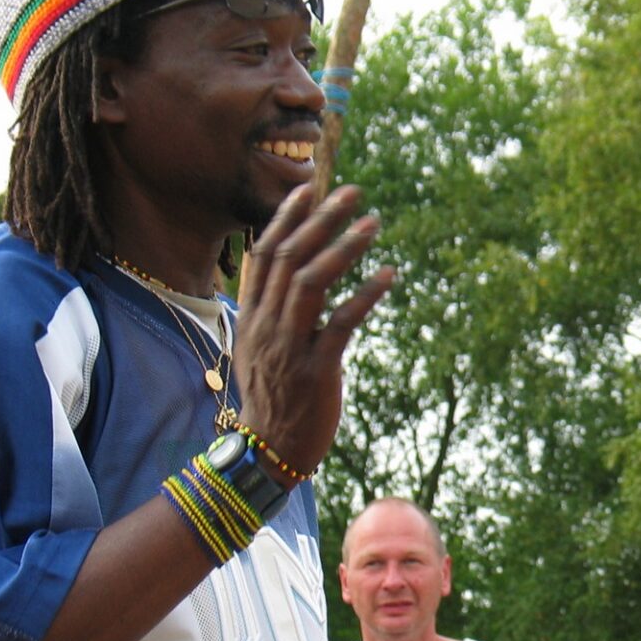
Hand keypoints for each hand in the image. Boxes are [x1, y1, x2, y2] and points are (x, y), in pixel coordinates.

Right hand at [234, 184, 393, 477]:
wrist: (270, 451)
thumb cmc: (273, 397)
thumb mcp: (259, 348)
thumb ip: (271, 312)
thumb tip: (289, 278)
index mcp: (251, 317)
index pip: (263, 255)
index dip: (286, 219)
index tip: (310, 189)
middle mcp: (266, 325)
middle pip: (289, 258)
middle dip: (321, 220)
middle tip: (354, 193)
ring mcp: (290, 347)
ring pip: (311, 282)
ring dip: (344, 248)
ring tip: (373, 223)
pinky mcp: (317, 371)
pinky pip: (342, 323)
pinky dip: (366, 295)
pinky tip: (389, 274)